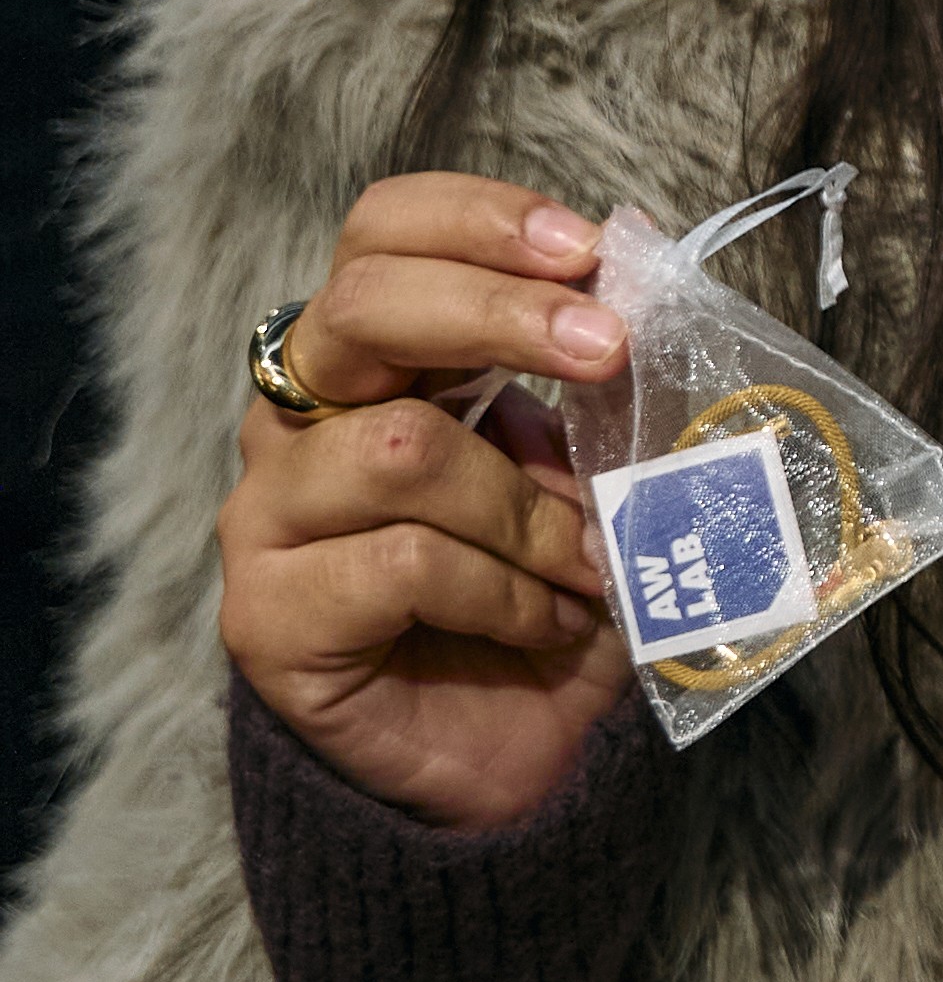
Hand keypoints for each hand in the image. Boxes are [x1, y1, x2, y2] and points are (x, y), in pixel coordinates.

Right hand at [220, 176, 633, 829]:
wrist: (509, 760)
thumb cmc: (548, 596)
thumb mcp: (590, 473)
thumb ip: (590, 389)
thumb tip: (636, 280)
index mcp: (372, 362)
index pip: (380, 234)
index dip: (475, 222)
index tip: (586, 248)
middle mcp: (297, 422)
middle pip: (362, 308)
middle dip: (499, 316)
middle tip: (605, 348)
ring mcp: (267, 517)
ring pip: (402, 449)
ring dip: (527, 506)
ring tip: (588, 561)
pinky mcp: (266, 616)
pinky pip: (401, 563)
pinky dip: (505, 590)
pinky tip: (547, 623)